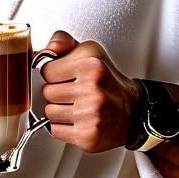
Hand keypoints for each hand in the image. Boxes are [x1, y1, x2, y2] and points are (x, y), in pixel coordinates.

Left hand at [37, 31, 141, 153]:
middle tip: (73, 92)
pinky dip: (62, 127)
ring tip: (76, 106)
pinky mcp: (88, 136)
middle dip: (56, 93)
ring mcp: (91, 115)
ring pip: (49, 113)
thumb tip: (45, 51)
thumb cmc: (108, 81)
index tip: (65, 76)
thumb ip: (62, 41)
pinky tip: (77, 120)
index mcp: (92, 66)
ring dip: (58, 111)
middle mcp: (92, 90)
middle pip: (47, 93)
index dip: (53, 74)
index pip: (47, 70)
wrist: (133, 111)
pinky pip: (55, 131)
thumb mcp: (90, 51)